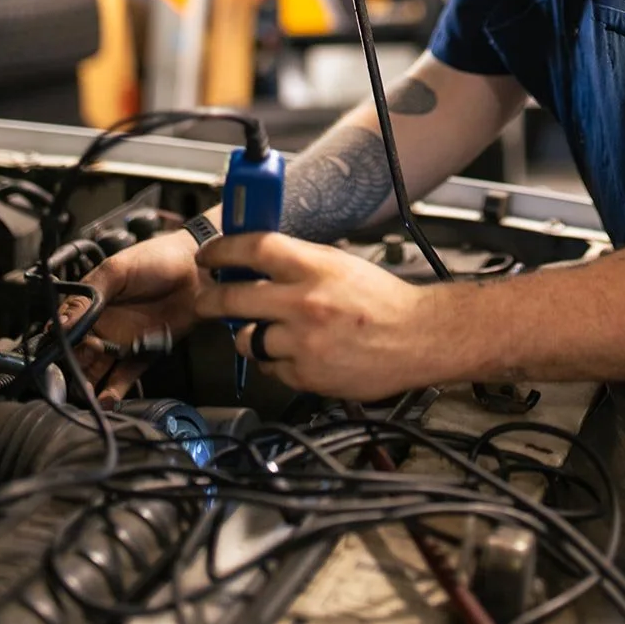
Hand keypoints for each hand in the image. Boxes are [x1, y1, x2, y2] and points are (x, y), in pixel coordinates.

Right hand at [61, 228, 204, 402]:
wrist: (199, 268)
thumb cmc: (156, 259)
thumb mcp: (116, 271)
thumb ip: (88, 297)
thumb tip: (59, 324)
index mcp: (90, 305)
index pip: (64, 332)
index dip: (57, 348)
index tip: (53, 362)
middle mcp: (101, 326)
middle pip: (76, 357)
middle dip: (70, 372)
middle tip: (70, 382)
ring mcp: (121, 342)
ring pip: (96, 372)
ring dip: (88, 386)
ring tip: (86, 396)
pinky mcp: (143, 354)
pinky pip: (124, 377)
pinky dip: (114, 391)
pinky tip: (106, 399)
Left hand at [194, 232, 432, 399]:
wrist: (418, 337)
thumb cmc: (383, 300)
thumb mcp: (340, 265)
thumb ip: (299, 264)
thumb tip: (255, 262)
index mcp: (316, 267)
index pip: (253, 249)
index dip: (222, 251)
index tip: (208, 256)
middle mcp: (305, 303)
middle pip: (233, 297)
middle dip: (210, 300)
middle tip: (206, 301)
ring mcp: (303, 342)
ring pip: (246, 338)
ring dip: (249, 335)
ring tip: (266, 331)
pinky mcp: (307, 374)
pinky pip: (270, 368)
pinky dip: (277, 362)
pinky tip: (297, 353)